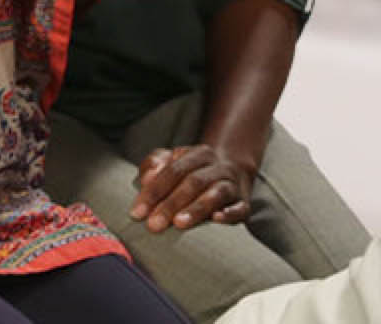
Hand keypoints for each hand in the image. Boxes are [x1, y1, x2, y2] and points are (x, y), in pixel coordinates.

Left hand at [130, 144, 254, 232]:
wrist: (233, 173)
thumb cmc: (192, 173)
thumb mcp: (171, 162)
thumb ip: (154, 165)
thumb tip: (147, 177)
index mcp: (198, 154)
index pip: (174, 170)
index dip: (154, 191)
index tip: (137, 213)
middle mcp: (218, 167)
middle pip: (193, 182)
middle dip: (171, 204)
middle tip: (154, 225)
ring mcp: (232, 185)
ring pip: (216, 193)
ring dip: (197, 208)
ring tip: (179, 223)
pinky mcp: (243, 204)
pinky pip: (240, 208)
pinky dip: (229, 213)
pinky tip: (217, 219)